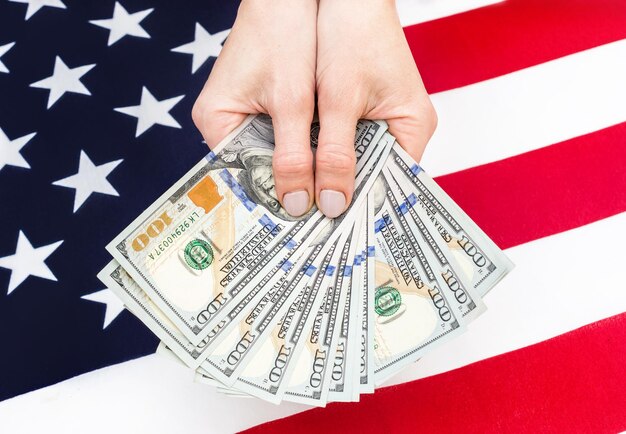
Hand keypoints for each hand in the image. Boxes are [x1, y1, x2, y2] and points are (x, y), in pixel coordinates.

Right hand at [192, 0, 316, 216]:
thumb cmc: (283, 32)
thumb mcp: (294, 100)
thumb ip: (299, 157)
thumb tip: (303, 207)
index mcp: (217, 123)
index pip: (244, 180)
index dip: (277, 203)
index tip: (308, 225)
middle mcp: (225, 124)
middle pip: (260, 171)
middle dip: (295, 188)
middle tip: (329, 215)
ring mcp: (243, 115)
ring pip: (275, 157)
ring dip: (303, 167)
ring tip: (334, 191)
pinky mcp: (262, 107)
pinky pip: (283, 138)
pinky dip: (306, 147)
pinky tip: (330, 158)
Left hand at [314, 0, 436, 216]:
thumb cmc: (352, 33)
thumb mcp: (338, 98)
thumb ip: (330, 155)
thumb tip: (326, 206)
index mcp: (413, 128)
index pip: (392, 188)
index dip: (360, 212)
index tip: (330, 235)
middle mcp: (403, 129)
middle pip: (372, 178)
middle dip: (339, 197)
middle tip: (305, 225)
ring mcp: (384, 121)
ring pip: (356, 163)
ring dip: (329, 176)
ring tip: (299, 202)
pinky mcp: (364, 112)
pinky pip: (345, 144)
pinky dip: (323, 154)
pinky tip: (300, 167)